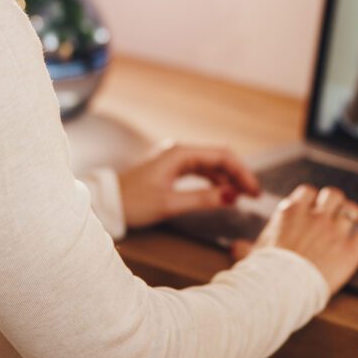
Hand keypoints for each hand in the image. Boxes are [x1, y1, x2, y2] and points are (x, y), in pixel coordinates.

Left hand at [118, 142, 260, 228]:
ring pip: (211, 165)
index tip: (254, 191)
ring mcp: (174, 160)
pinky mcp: (170, 170)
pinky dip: (214, 181)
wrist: (103, 205)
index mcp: (180, 154)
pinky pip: (200, 171)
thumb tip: (233, 196)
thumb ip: (203, 199)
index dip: (242, 172)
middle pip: (219, 158)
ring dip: (228, 179)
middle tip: (253, 195)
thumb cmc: (132, 203)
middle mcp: (179, 152)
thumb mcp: (170, 204)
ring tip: (242, 196)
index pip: (222, 156)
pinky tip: (222, 194)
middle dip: (239, 175)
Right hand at [232, 185, 357, 294]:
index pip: (306, 193)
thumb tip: (236, 247)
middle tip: (337, 212)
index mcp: (290, 214)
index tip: (313, 207)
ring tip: (357, 219)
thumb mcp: (250, 258)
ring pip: (352, 210)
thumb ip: (246, 249)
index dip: (312, 199)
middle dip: (336, 202)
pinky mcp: (350, 249)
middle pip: (333, 194)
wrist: (278, 291)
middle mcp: (314, 217)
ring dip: (355, 215)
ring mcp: (334, 231)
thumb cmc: (262, 275)